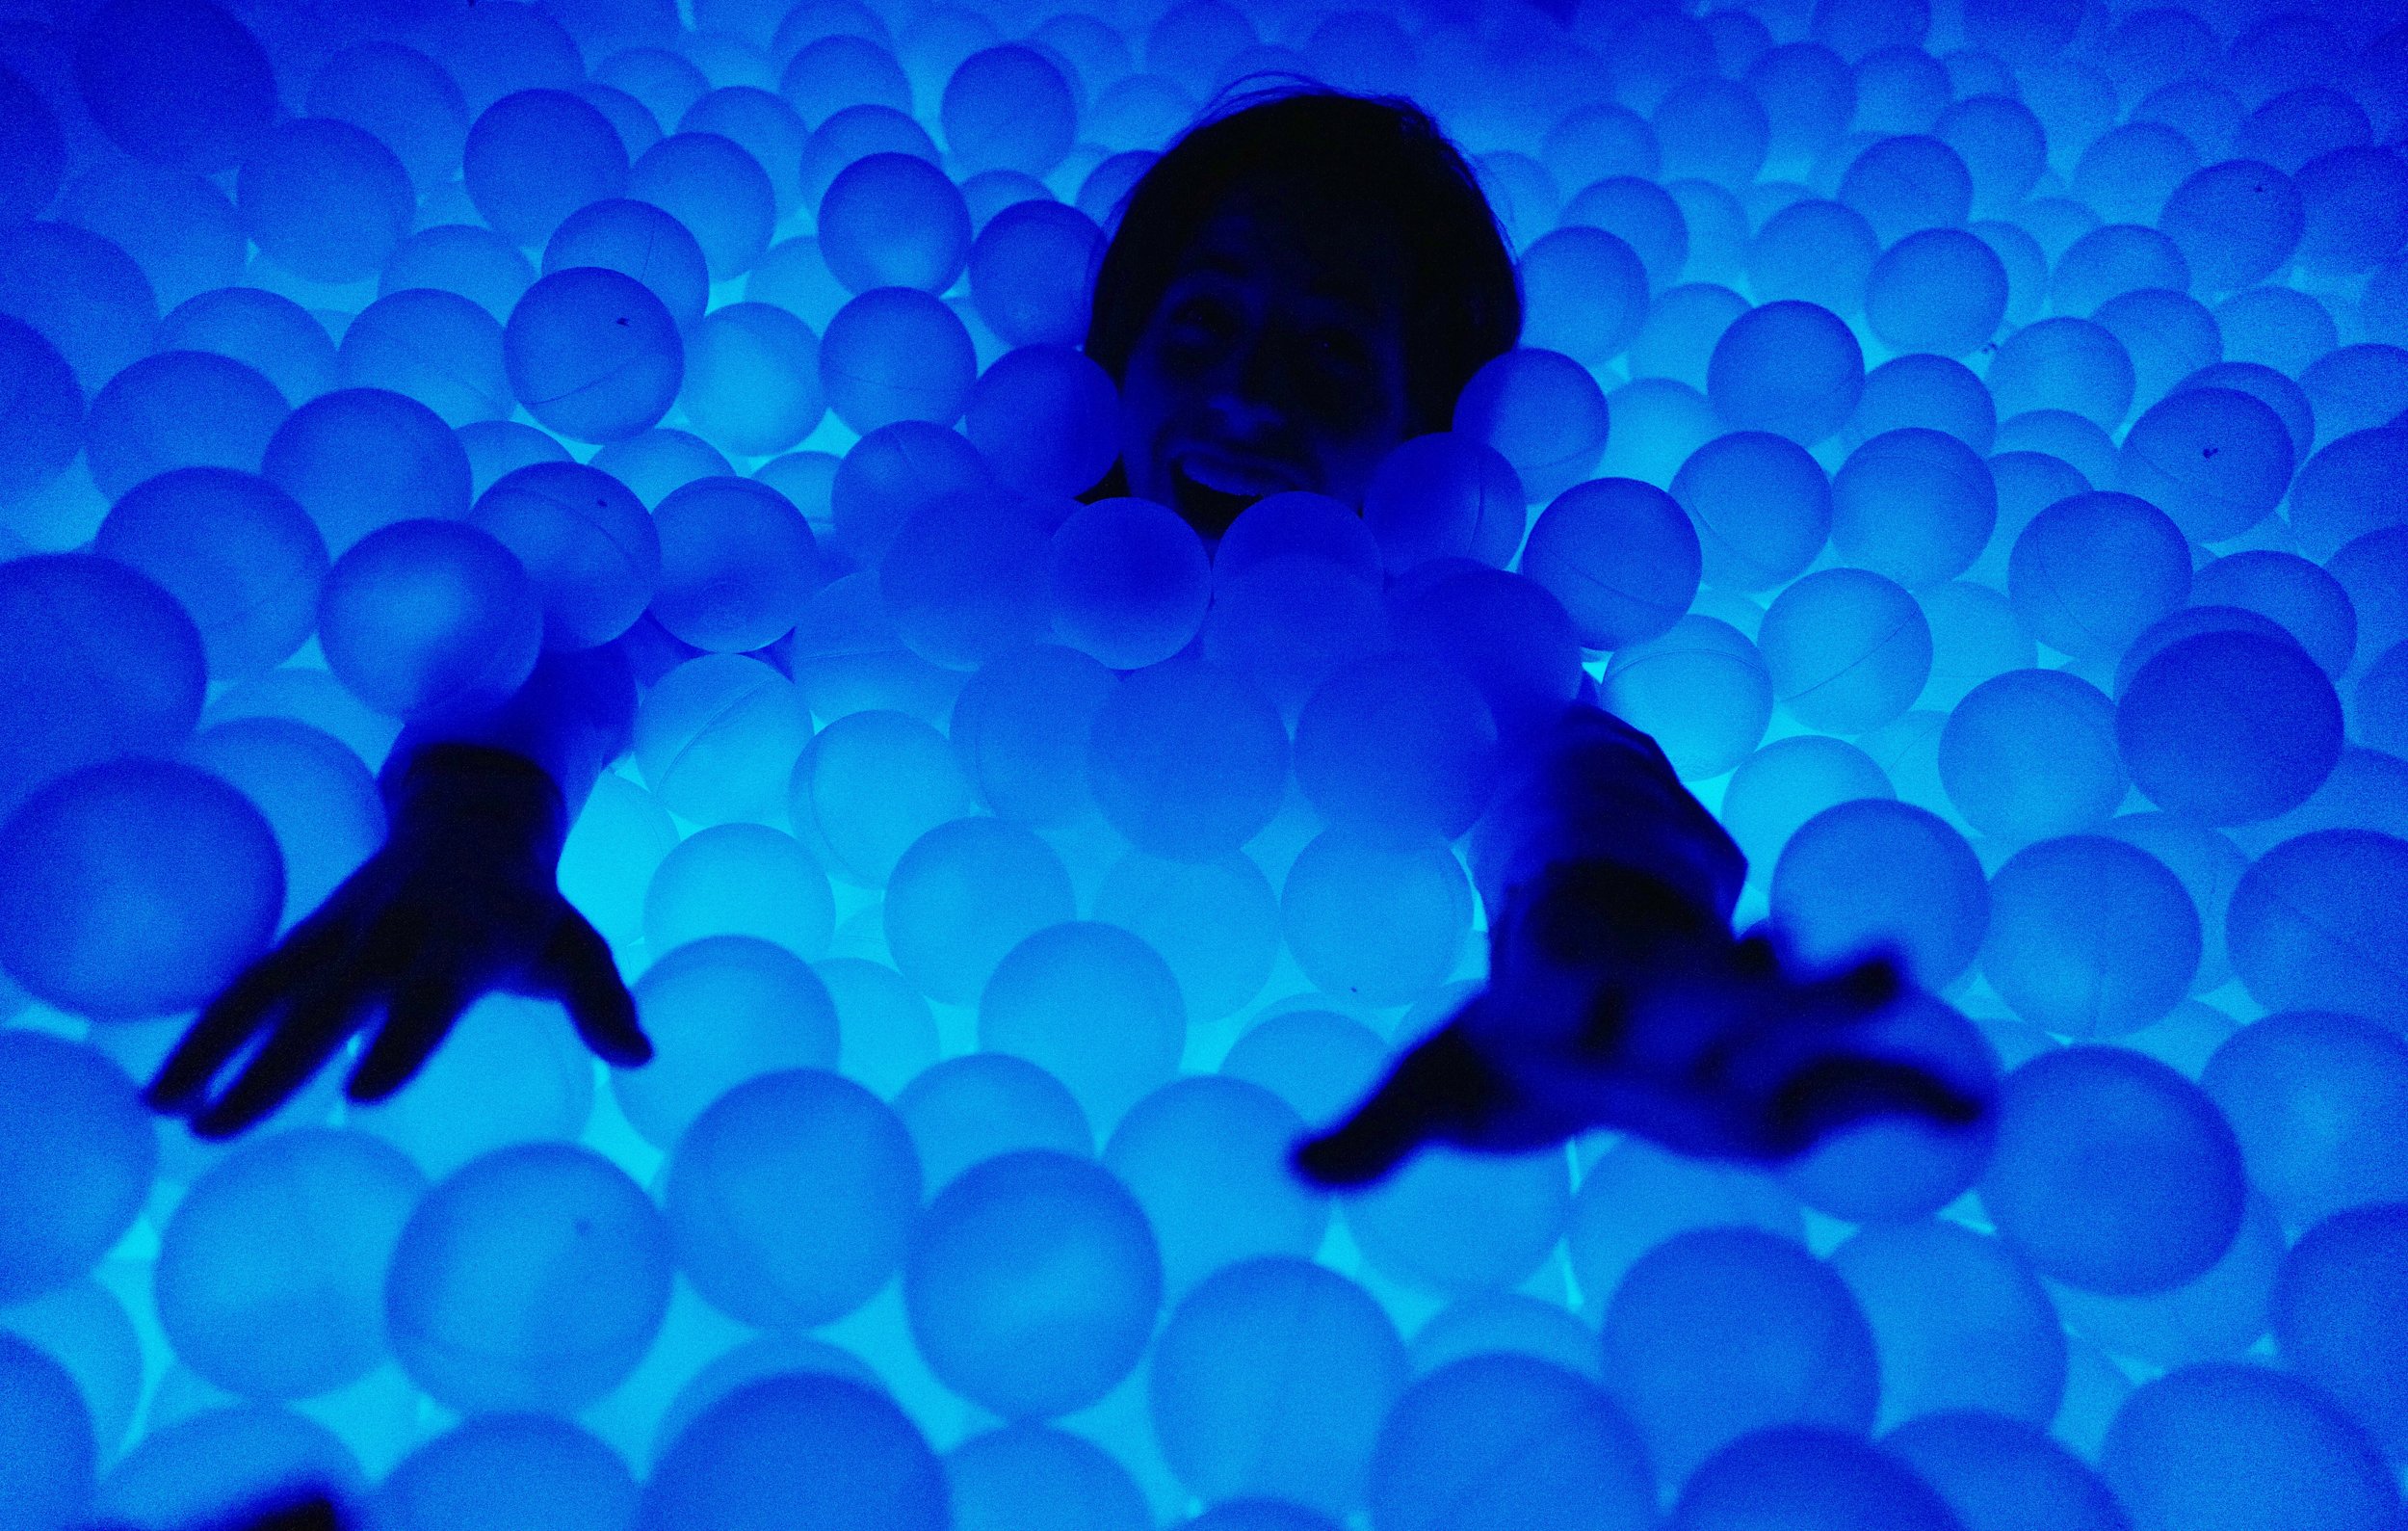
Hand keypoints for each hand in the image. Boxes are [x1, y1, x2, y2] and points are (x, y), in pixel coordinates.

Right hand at [145, 745, 650, 1139]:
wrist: (472, 821)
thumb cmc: (528, 906)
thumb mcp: (577, 948)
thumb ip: (603, 1003)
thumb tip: (644, 1055)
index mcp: (459, 946)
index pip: (428, 999)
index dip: (399, 1040)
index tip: (364, 1091)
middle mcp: (389, 938)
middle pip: (326, 1005)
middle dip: (273, 1066)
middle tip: (221, 1129)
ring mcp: (338, 935)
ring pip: (264, 991)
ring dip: (212, 1049)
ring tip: (164, 1111)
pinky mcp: (307, 938)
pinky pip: (248, 986)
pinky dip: (204, 1031)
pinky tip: (160, 1090)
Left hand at [1291, 860, 1989, 1186]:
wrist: (1589, 981)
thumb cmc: (1504, 1034)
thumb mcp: (1432, 1082)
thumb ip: (1380, 1131)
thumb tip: (1295, 1167)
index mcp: (1559, 992)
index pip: (1565, 985)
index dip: (1574, 988)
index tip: (1567, 980)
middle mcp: (1650, 993)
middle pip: (1702, 985)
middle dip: (1752, 979)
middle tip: (1808, 953)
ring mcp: (1725, 1011)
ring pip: (1786, 1004)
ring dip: (1838, 998)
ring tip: (1897, 971)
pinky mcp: (1776, 1055)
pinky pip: (1847, 1075)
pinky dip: (1902, 1089)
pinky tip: (1966, 1104)